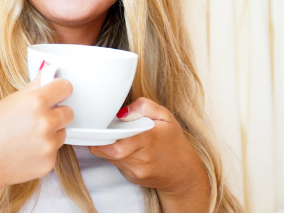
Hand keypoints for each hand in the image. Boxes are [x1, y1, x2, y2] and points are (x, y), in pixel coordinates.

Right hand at [0, 63, 73, 201]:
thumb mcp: (9, 101)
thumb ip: (34, 87)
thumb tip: (48, 73)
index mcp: (36, 101)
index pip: (65, 87)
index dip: (60, 90)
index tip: (57, 92)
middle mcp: (46, 122)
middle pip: (69, 112)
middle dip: (57, 113)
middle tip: (38, 118)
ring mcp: (49, 144)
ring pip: (62, 132)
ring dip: (52, 133)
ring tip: (28, 137)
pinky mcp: (50, 162)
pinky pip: (54, 150)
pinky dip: (44, 151)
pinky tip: (26, 151)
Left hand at [88, 97, 209, 211]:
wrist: (183, 172)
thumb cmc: (173, 141)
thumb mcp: (165, 116)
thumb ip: (144, 106)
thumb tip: (122, 112)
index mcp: (148, 140)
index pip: (117, 144)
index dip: (103, 135)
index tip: (100, 126)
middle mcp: (140, 159)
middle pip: (107, 150)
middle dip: (101, 138)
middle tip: (103, 128)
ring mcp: (135, 171)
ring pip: (108, 157)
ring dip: (107, 145)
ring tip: (117, 135)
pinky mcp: (131, 177)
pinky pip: (115, 163)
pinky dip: (114, 154)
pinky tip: (125, 147)